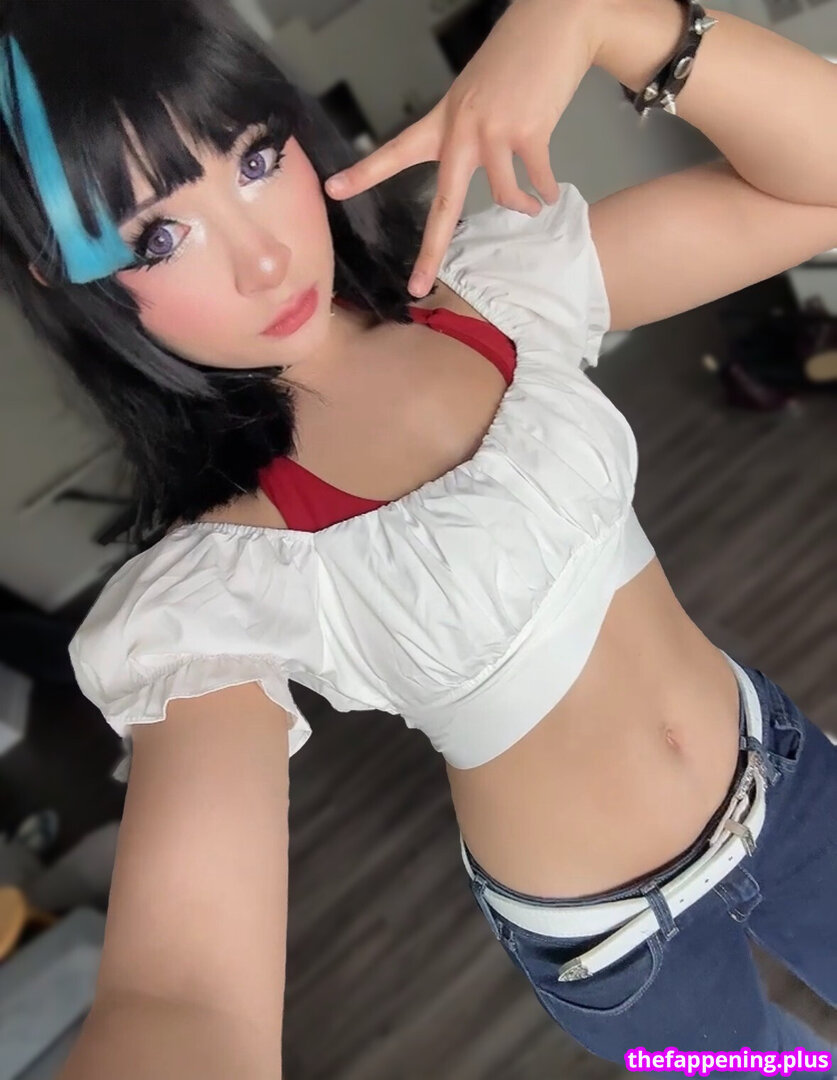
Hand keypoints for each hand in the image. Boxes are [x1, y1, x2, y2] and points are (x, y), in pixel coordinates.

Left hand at [323, 0, 602, 296]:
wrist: (554, 24)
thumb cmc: (514, 60)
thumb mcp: (474, 93)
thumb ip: (467, 132)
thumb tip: (479, 167)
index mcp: (443, 121)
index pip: (396, 152)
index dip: (364, 174)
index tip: (333, 190)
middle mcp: (462, 130)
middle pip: (443, 203)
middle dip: (430, 250)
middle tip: (417, 285)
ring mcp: (494, 132)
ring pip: (503, 196)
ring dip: (522, 206)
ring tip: (533, 205)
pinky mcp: (529, 131)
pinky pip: (536, 180)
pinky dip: (546, 190)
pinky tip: (549, 191)